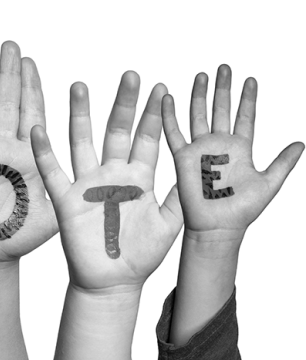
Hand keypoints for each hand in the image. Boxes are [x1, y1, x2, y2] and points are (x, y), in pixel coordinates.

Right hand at [0, 41, 56, 263]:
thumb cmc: (18, 237)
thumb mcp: (53, 214)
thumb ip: (65, 190)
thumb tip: (91, 173)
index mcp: (26, 157)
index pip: (30, 115)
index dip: (31, 88)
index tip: (31, 62)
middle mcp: (3, 152)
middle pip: (7, 106)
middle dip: (10, 75)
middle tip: (12, 46)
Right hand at [31, 72, 182, 290]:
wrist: (114, 281)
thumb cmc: (142, 255)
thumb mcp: (170, 223)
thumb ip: (181, 195)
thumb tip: (198, 168)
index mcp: (139, 178)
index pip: (147, 139)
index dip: (154, 115)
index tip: (162, 88)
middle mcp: (113, 175)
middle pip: (117, 132)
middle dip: (124, 104)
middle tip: (130, 75)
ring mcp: (89, 185)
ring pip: (83, 142)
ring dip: (81, 115)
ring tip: (80, 86)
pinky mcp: (68, 201)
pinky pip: (53, 173)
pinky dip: (44, 153)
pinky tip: (38, 130)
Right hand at [162, 65, 303, 244]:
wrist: (218, 226)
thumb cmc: (241, 210)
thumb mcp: (269, 183)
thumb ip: (283, 162)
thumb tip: (301, 144)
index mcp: (240, 149)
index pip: (245, 116)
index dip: (248, 98)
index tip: (251, 80)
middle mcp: (219, 145)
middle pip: (221, 109)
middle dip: (223, 88)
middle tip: (224, 68)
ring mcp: (201, 150)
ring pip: (198, 115)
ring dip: (199, 95)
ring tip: (201, 76)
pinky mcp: (183, 158)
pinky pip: (174, 133)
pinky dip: (169, 115)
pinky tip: (168, 99)